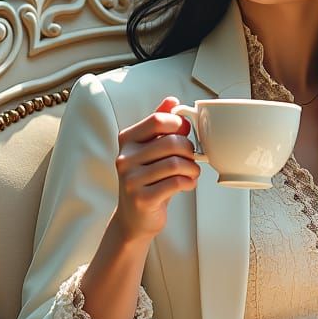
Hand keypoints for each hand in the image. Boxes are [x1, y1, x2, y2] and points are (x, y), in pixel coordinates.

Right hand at [114, 96, 200, 239]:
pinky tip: (187, 184)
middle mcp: (125, 158)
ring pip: (176, 163)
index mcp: (127, 140)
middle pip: (170, 142)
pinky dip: (189, 183)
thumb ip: (158, 124)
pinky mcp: (142, 198)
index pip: (158, 120)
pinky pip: (176, 183)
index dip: (179, 125)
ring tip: (191, 173)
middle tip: (192, 157)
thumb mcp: (149, 150)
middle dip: (189, 149)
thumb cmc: (146, 180)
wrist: (134, 218)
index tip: (186, 133)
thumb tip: (172, 100)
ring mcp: (131, 179)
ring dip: (192, 168)